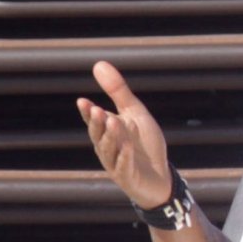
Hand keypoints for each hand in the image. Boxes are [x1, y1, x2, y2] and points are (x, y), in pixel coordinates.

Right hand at [76, 61, 175, 207]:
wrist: (160, 176)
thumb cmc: (145, 144)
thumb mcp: (135, 114)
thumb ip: (119, 92)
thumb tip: (99, 64)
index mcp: (107, 132)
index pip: (93, 121)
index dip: (88, 113)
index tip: (83, 101)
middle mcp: (107, 148)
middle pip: (98, 135)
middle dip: (97, 123)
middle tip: (96, 109)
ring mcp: (116, 164)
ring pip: (110, 149)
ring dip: (111, 136)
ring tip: (113, 121)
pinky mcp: (128, 177)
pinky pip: (124, 166)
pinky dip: (125, 157)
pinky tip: (127, 147)